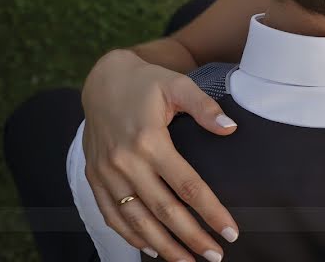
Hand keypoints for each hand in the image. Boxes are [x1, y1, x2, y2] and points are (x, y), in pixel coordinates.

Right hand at [81, 49, 239, 260]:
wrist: (103, 80)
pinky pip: (111, 215)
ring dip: (164, 246)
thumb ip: (204, 107)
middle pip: (164, 211)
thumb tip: (230, 128)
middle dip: (191, 238)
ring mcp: (106, 174)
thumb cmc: (146, 83)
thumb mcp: (177, 85)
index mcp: (149, 141)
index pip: (187, 186)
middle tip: (215, 256)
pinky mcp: (94, 178)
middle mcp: (125, 163)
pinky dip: (131, 236)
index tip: (230, 231)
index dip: (210, 211)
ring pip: (137, 220)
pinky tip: (152, 249)